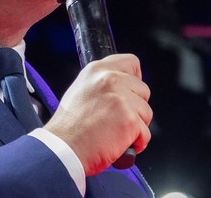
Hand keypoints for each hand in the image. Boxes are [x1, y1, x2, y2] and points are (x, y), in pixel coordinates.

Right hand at [44, 53, 151, 175]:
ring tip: (115, 133)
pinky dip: (137, 143)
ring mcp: (122, 100)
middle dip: (135, 107)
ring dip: (136, 126)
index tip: (130, 91)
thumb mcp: (80, 89)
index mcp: (98, 70)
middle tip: (118, 119)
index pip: (131, 62)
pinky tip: (120, 143)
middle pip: (143, 90)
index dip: (134, 79)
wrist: (63, 148)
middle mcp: (111, 80)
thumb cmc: (68, 126)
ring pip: (146, 112)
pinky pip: (146, 133)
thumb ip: (102, 84)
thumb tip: (122, 88)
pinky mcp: (130, 120)